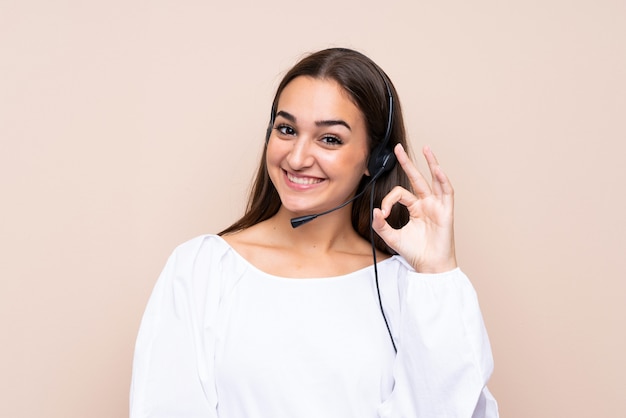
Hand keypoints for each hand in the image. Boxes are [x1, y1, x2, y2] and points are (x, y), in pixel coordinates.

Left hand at [372, 144, 456, 272]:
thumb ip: (380, 225)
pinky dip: (443, 181)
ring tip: (426, 148)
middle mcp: (426, 204)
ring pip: (435, 180)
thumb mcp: (392, 237)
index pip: (399, 194)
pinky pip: (446, 193)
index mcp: (414, 208)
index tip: (382, 215)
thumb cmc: (415, 253)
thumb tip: (374, 211)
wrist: (429, 266)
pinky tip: (437, 170)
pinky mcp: (446, 212)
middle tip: (397, 148)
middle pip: (416, 178)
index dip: (388, 201)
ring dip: (431, 164)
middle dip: (407, 162)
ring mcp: (437, 206)